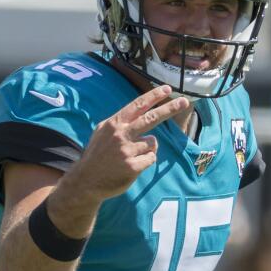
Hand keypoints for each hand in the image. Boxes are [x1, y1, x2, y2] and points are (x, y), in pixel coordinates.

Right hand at [62, 84, 190, 203]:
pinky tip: (131, 166)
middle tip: (184, 102)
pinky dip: (145, 161)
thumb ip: (121, 124)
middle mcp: (121, 134)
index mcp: (114, 124)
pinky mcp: (133, 167)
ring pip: (152, 143)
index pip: (137, 106)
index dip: (153, 96)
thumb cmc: (97, 155)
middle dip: (169, 108)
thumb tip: (140, 115)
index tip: (167, 89)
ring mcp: (127, 151)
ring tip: (129, 156)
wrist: (85, 181)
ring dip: (146, 149)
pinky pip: (151, 158)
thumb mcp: (103, 133)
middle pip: (151, 118)